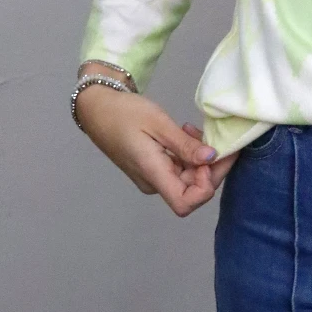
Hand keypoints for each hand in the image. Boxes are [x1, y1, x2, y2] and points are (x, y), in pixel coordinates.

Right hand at [75, 83, 238, 216]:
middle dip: (211, 167)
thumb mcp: (158, 123)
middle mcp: (154, 183)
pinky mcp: (154, 168)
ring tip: (193, 130)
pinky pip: (179, 169)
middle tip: (214, 137)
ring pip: (188, 178)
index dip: (204, 186)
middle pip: (193, 190)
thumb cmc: (124, 113)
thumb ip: (185, 145)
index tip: (209, 158)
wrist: (97, 108)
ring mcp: (153, 177)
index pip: (185, 203)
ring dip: (201, 158)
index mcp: (153, 174)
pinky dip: (189, 154)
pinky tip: (186, 134)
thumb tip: (212, 158)